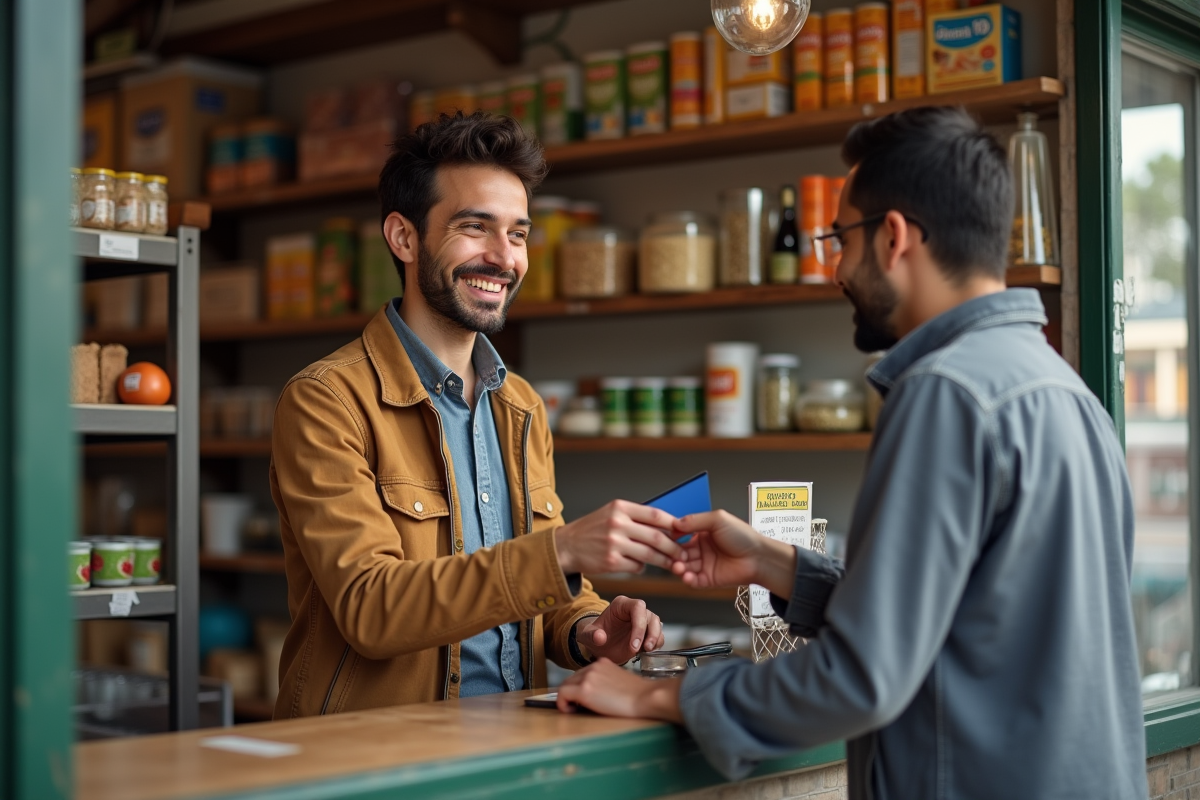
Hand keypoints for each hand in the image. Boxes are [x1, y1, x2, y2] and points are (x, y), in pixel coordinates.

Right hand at [554, 500, 684, 574]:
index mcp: (620, 507)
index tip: (684, 531)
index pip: (655, 515)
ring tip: (673, 563)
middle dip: (674, 547)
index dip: (673, 524)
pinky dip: (643, 567)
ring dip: (664, 561)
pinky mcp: (611, 562)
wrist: (566, 546)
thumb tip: (666, 525)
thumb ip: (635, 517)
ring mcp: (614, 543)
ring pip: (650, 554)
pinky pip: (637, 566)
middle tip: (683, 553)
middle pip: (656, 536)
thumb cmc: (592, 529)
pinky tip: (641, 565)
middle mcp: (617, 523)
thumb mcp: (611, 513)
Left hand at [556, 658, 682, 722]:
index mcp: (602, 663)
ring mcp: (588, 677)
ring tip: (577, 710)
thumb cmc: (640, 695)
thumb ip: (606, 682)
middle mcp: (593, 666)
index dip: (579, 687)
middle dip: (572, 693)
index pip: (581, 674)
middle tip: (578, 707)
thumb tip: (595, 695)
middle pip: (571, 679)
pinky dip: (562, 704)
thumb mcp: (620, 681)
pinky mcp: (584, 690)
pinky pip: (561, 695)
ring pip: (564, 686)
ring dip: (567, 699)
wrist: (646, 697)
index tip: (581, 699)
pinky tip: (571, 711)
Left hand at [575, 596, 661, 662]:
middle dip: (650, 633)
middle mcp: (634, 610)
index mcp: (620, 605)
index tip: (634, 644)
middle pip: (650, 616)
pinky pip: (658, 635)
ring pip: (657, 625)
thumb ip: (592, 635)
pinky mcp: (648, 632)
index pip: (637, 607)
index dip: (639, 624)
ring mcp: (643, 620)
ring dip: (655, 638)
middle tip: (644, 648)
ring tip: (647, 650)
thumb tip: (600, 637)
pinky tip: (647, 651)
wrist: (599, 646)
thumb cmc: (595, 636)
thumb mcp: (587, 636)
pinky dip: (656, 643)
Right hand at [670, 510, 796, 596]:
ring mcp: (705, 565)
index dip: (672, 537)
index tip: (664, 538)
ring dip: (678, 567)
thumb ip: (695, 520)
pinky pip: (693, 581)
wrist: (759, 557)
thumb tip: (675, 523)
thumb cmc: (743, 536)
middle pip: (679, 552)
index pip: (681, 535)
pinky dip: (687, 579)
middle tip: (669, 555)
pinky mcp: (708, 579)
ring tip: (678, 567)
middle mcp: (702, 549)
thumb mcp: (718, 519)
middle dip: (673, 554)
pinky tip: (687, 576)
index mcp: (703, 533)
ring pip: (684, 567)